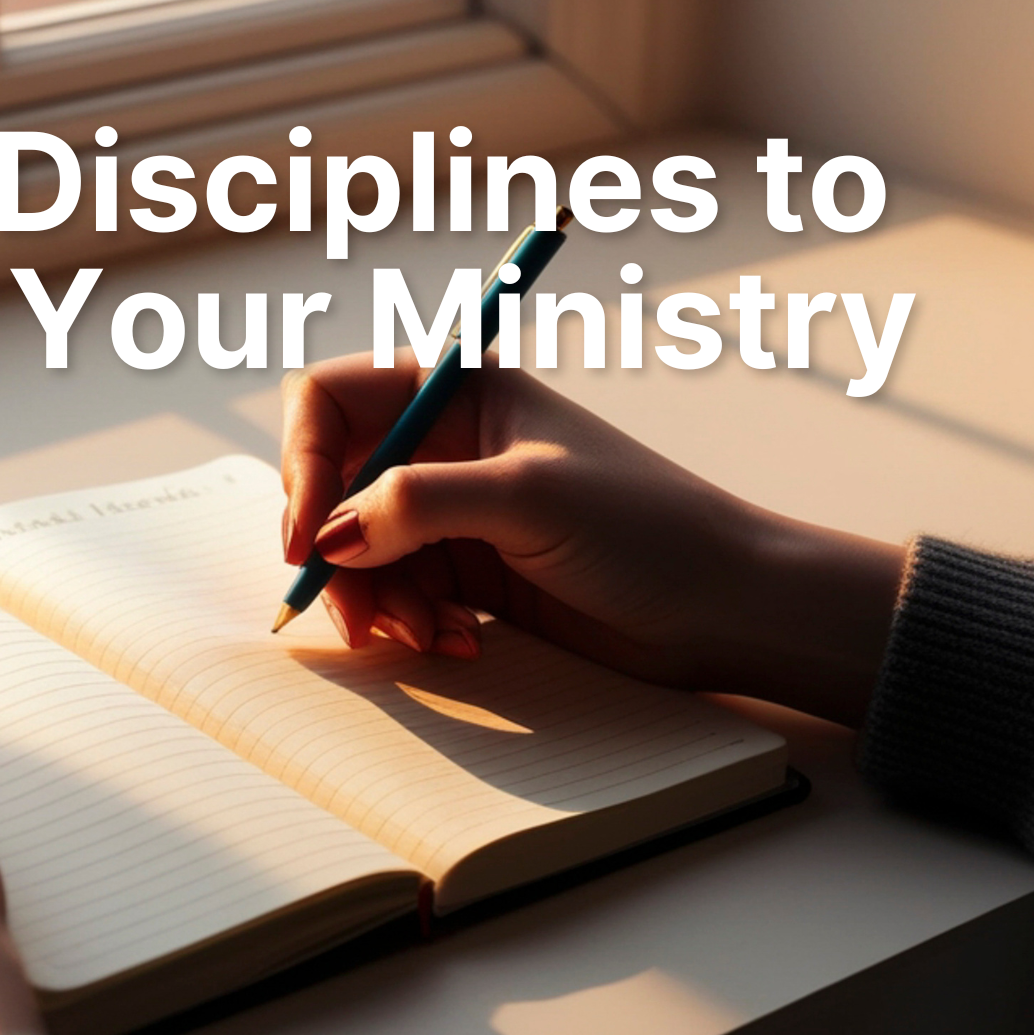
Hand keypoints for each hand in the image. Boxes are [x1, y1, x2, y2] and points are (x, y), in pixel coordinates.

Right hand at [281, 352, 905, 725]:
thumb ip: (418, 502)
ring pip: (361, 552)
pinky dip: (413, 624)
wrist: (728, 608)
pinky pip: (401, 594)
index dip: (305, 463)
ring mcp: (456, 513)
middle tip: (360, 615)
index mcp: (461, 393)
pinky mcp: (471, 573)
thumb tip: (328, 534)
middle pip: (335, 487)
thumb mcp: (528, 497)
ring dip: (379, 601)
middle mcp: (448, 446)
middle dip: (338, 553)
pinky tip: (460, 641)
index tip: (308, 537)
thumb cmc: (651, 529)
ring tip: (429, 635)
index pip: (334, 401)